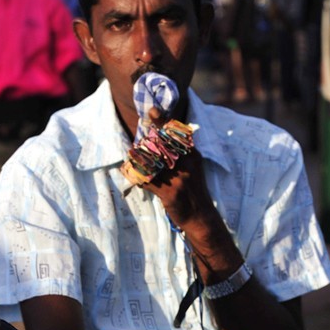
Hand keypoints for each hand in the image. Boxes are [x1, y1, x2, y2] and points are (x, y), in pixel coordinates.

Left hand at [141, 107, 214, 229]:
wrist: (200, 217)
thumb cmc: (195, 191)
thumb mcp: (194, 168)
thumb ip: (184, 153)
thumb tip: (166, 137)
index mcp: (193, 157)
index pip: (178, 135)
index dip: (164, 122)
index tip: (153, 111)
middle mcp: (186, 166)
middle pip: (163, 147)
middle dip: (148, 142)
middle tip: (138, 141)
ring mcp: (178, 180)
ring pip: (153, 163)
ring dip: (139, 158)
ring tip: (131, 153)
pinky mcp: (169, 194)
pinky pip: (148, 182)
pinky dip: (137, 176)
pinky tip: (129, 171)